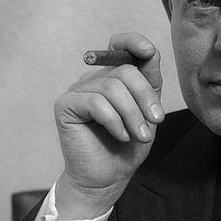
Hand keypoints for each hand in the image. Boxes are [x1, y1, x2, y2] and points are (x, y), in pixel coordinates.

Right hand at [54, 34, 163, 217]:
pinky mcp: (65, 106)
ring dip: (132, 115)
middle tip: (155, 123)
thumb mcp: (147, 113)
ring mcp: (78, 91)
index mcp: (113, 78)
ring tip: (138, 136)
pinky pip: (95, 103)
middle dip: (145, 98)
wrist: (108, 178)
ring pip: (112, 88)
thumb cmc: (128, 147)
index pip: (120, 46)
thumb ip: (149, 84)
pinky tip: (120, 136)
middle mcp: (94, 80)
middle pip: (125, 70)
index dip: (132, 42)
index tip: (148, 51)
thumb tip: (149, 52)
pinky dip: (114, 121)